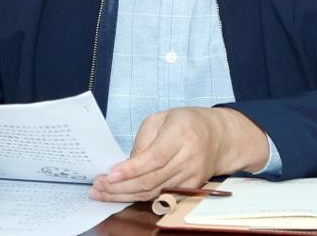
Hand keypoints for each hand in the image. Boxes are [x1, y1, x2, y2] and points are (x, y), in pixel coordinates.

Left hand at [88, 107, 268, 201]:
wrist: (218, 136)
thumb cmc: (185, 122)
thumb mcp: (160, 119)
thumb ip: (142, 142)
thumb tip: (125, 167)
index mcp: (181, 134)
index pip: (154, 158)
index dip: (131, 170)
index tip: (110, 176)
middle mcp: (189, 157)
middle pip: (151, 180)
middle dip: (120, 187)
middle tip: (98, 187)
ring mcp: (192, 175)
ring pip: (154, 193)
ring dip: (125, 195)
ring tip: (103, 193)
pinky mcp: (192, 187)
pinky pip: (161, 196)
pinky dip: (140, 198)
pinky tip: (123, 195)